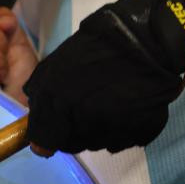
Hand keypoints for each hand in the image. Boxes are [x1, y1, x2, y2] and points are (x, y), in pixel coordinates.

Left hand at [22, 0, 184, 154]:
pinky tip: (127, 108)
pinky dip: (122, 130)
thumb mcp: (57, 63)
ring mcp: (112, 129)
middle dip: (75, 131)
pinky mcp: (137, 132)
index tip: (57, 128)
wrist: (147, 38)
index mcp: (58, 101)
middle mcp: (82, 120)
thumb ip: (40, 96)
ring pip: (97, 144)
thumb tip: (37, 137)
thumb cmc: (99, 46)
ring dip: (99, 130)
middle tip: (89, 106)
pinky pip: (122, 141)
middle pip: (72, 145)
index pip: (45, 139)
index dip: (49, 135)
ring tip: (111, 102)